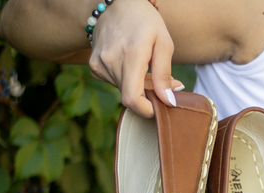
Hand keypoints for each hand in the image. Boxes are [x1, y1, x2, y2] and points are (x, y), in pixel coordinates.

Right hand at [88, 0, 182, 116]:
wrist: (116, 2)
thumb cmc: (145, 20)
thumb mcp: (163, 43)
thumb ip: (164, 74)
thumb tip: (168, 101)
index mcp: (130, 55)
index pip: (132, 99)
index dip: (147, 111)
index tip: (159, 108)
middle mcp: (110, 61)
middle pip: (131, 97)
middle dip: (149, 96)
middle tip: (163, 82)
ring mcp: (99, 64)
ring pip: (123, 91)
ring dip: (139, 87)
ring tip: (147, 68)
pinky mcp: (95, 66)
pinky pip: (114, 83)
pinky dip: (127, 81)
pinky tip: (130, 64)